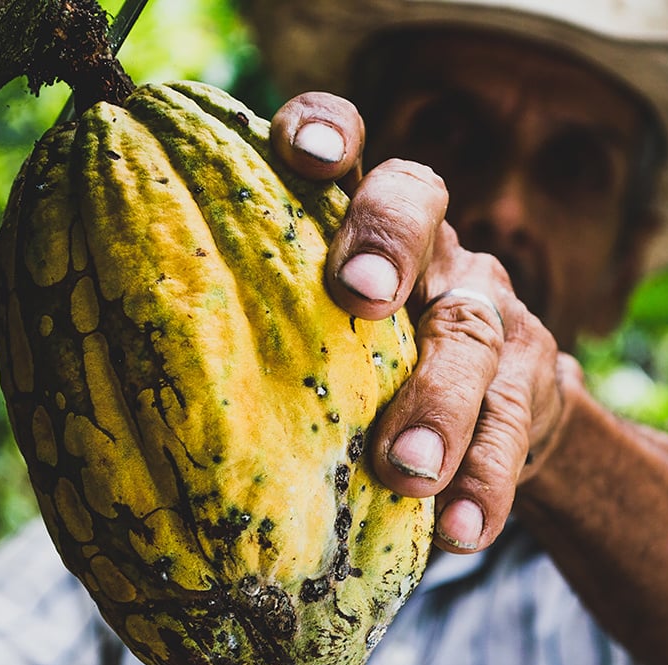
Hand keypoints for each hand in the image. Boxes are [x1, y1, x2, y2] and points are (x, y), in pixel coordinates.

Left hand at [271, 93, 568, 552]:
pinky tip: (460, 530)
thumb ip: (271, 336)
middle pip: (421, 212)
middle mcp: (435, 251)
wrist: (499, 418)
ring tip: (406, 470)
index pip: (352, 149)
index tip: (304, 153)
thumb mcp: (325, 339)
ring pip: (473, 334)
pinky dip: (486, 481)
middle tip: (361, 295)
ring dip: (440, 402)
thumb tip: (133, 392)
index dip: (330, 130)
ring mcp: (492, 311)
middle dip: (389, 244)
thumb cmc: (373, 375)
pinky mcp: (534, 382)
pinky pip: (515, 428)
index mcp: (367, 227)